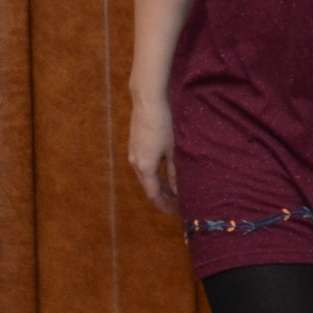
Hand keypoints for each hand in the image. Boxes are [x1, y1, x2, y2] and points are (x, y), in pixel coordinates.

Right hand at [126, 93, 177, 216]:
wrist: (148, 100)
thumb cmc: (164, 124)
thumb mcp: (174, 150)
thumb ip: (176, 172)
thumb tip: (179, 191)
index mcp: (145, 167)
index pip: (154, 194)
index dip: (164, 205)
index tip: (177, 212)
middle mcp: (135, 163)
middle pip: (149, 187)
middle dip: (162, 197)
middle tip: (178, 205)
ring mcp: (133, 153)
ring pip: (146, 177)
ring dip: (159, 186)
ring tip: (174, 192)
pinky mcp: (135, 144)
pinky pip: (145, 166)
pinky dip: (155, 174)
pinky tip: (165, 173)